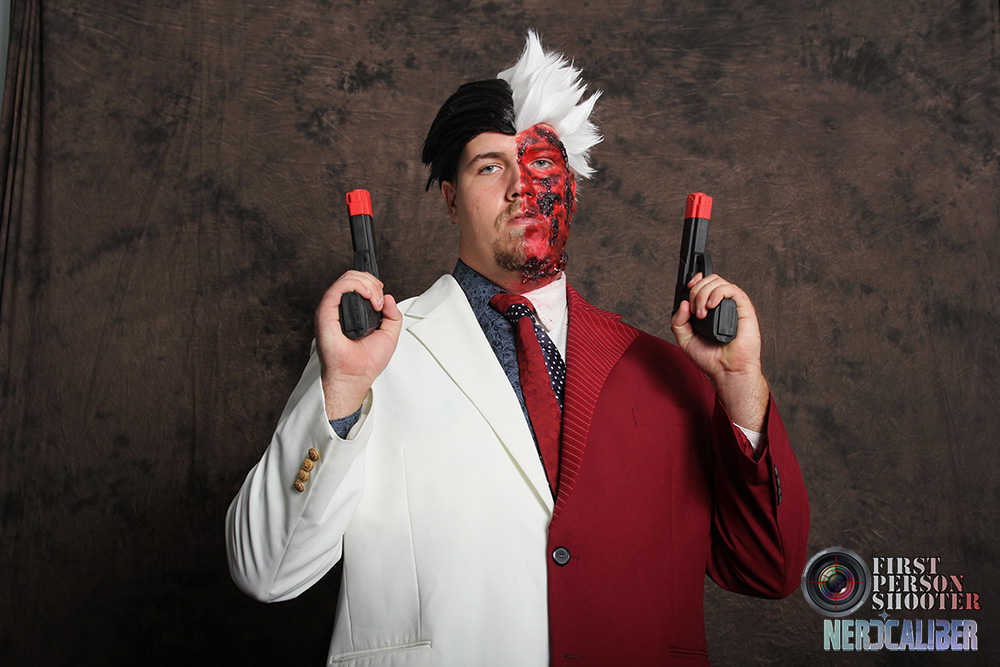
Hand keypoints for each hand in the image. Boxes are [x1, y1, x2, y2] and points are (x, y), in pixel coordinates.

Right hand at [315, 270, 401, 418]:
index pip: (358, 284)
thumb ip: (393, 315)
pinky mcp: (325, 313)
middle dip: (372, 282)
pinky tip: (368, 295)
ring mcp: (331, 310)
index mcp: (351, 313)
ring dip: (367, 283)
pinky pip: (337, 288)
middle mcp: (339, 309)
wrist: (356, 376)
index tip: (382, 297)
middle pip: (353, 277)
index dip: (373, 283)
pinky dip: (355, 285)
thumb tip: (389, 297)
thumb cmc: (367, 362)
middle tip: (380, 300)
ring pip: (346, 279)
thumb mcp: (390, 334)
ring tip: (376, 299)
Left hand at [670, 272, 768, 429]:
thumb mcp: (685, 339)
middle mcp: (721, 304)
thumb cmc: (710, 357)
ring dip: (703, 294)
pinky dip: (717, 293)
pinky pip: (731, 289)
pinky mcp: (744, 308)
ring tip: (701, 314)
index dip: (695, 281)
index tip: (688, 287)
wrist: (726, 370)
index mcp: (710, 309)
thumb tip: (683, 303)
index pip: (705, 283)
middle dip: (695, 291)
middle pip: (708, 280)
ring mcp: (732, 305)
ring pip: (718, 282)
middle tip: (694, 311)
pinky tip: (710, 306)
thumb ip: (679, 321)